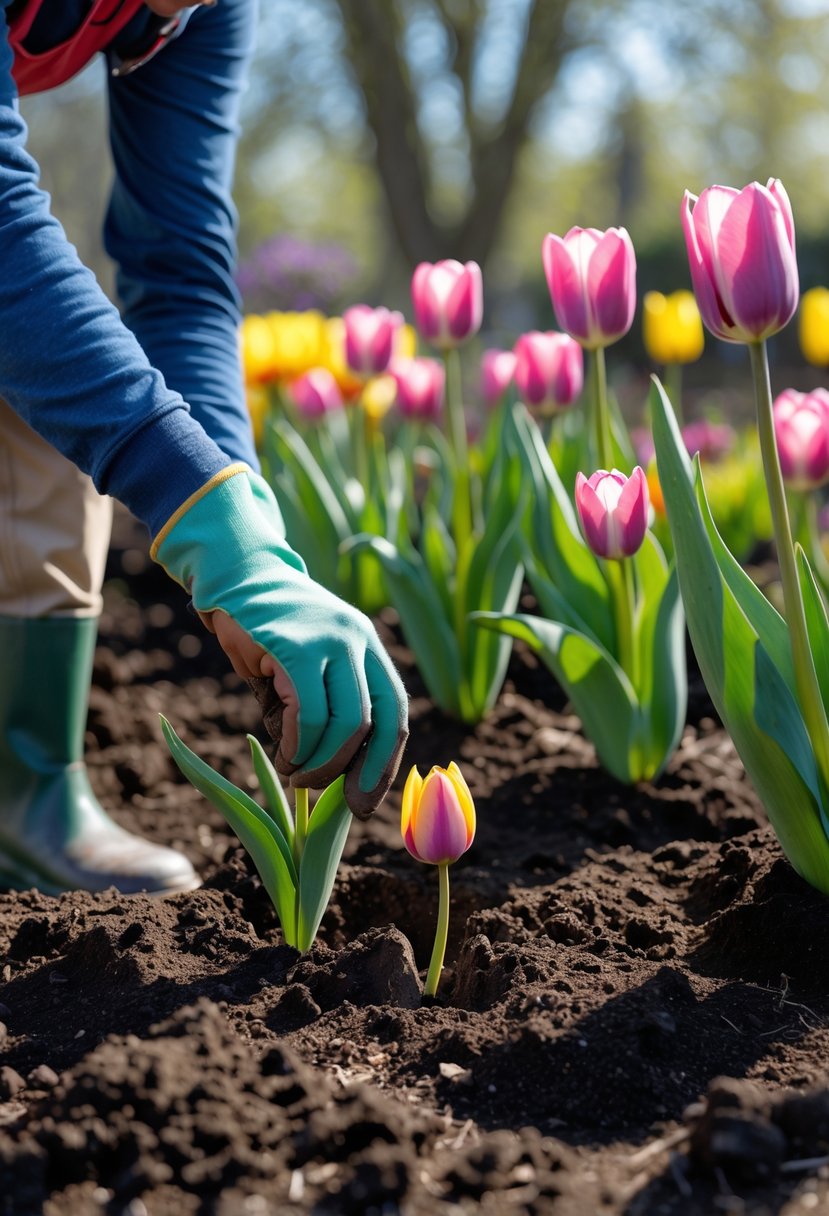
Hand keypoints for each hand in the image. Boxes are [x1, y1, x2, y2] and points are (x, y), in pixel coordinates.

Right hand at [154, 466, 407, 816]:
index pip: (396, 713)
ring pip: (346, 723)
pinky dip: (298, 747)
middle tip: (324, 793)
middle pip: (377, 723)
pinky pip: (309, 714)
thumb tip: (331, 777)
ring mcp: (332, 640)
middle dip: (355, 772)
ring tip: (294, 774)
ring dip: (320, 763)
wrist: (234, 578)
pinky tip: (284, 757)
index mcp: (369, 647)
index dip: (384, 762)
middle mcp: (359, 640)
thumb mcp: (304, 673)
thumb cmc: (266, 634)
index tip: (365, 801)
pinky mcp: (297, 647)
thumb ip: (322, 715)